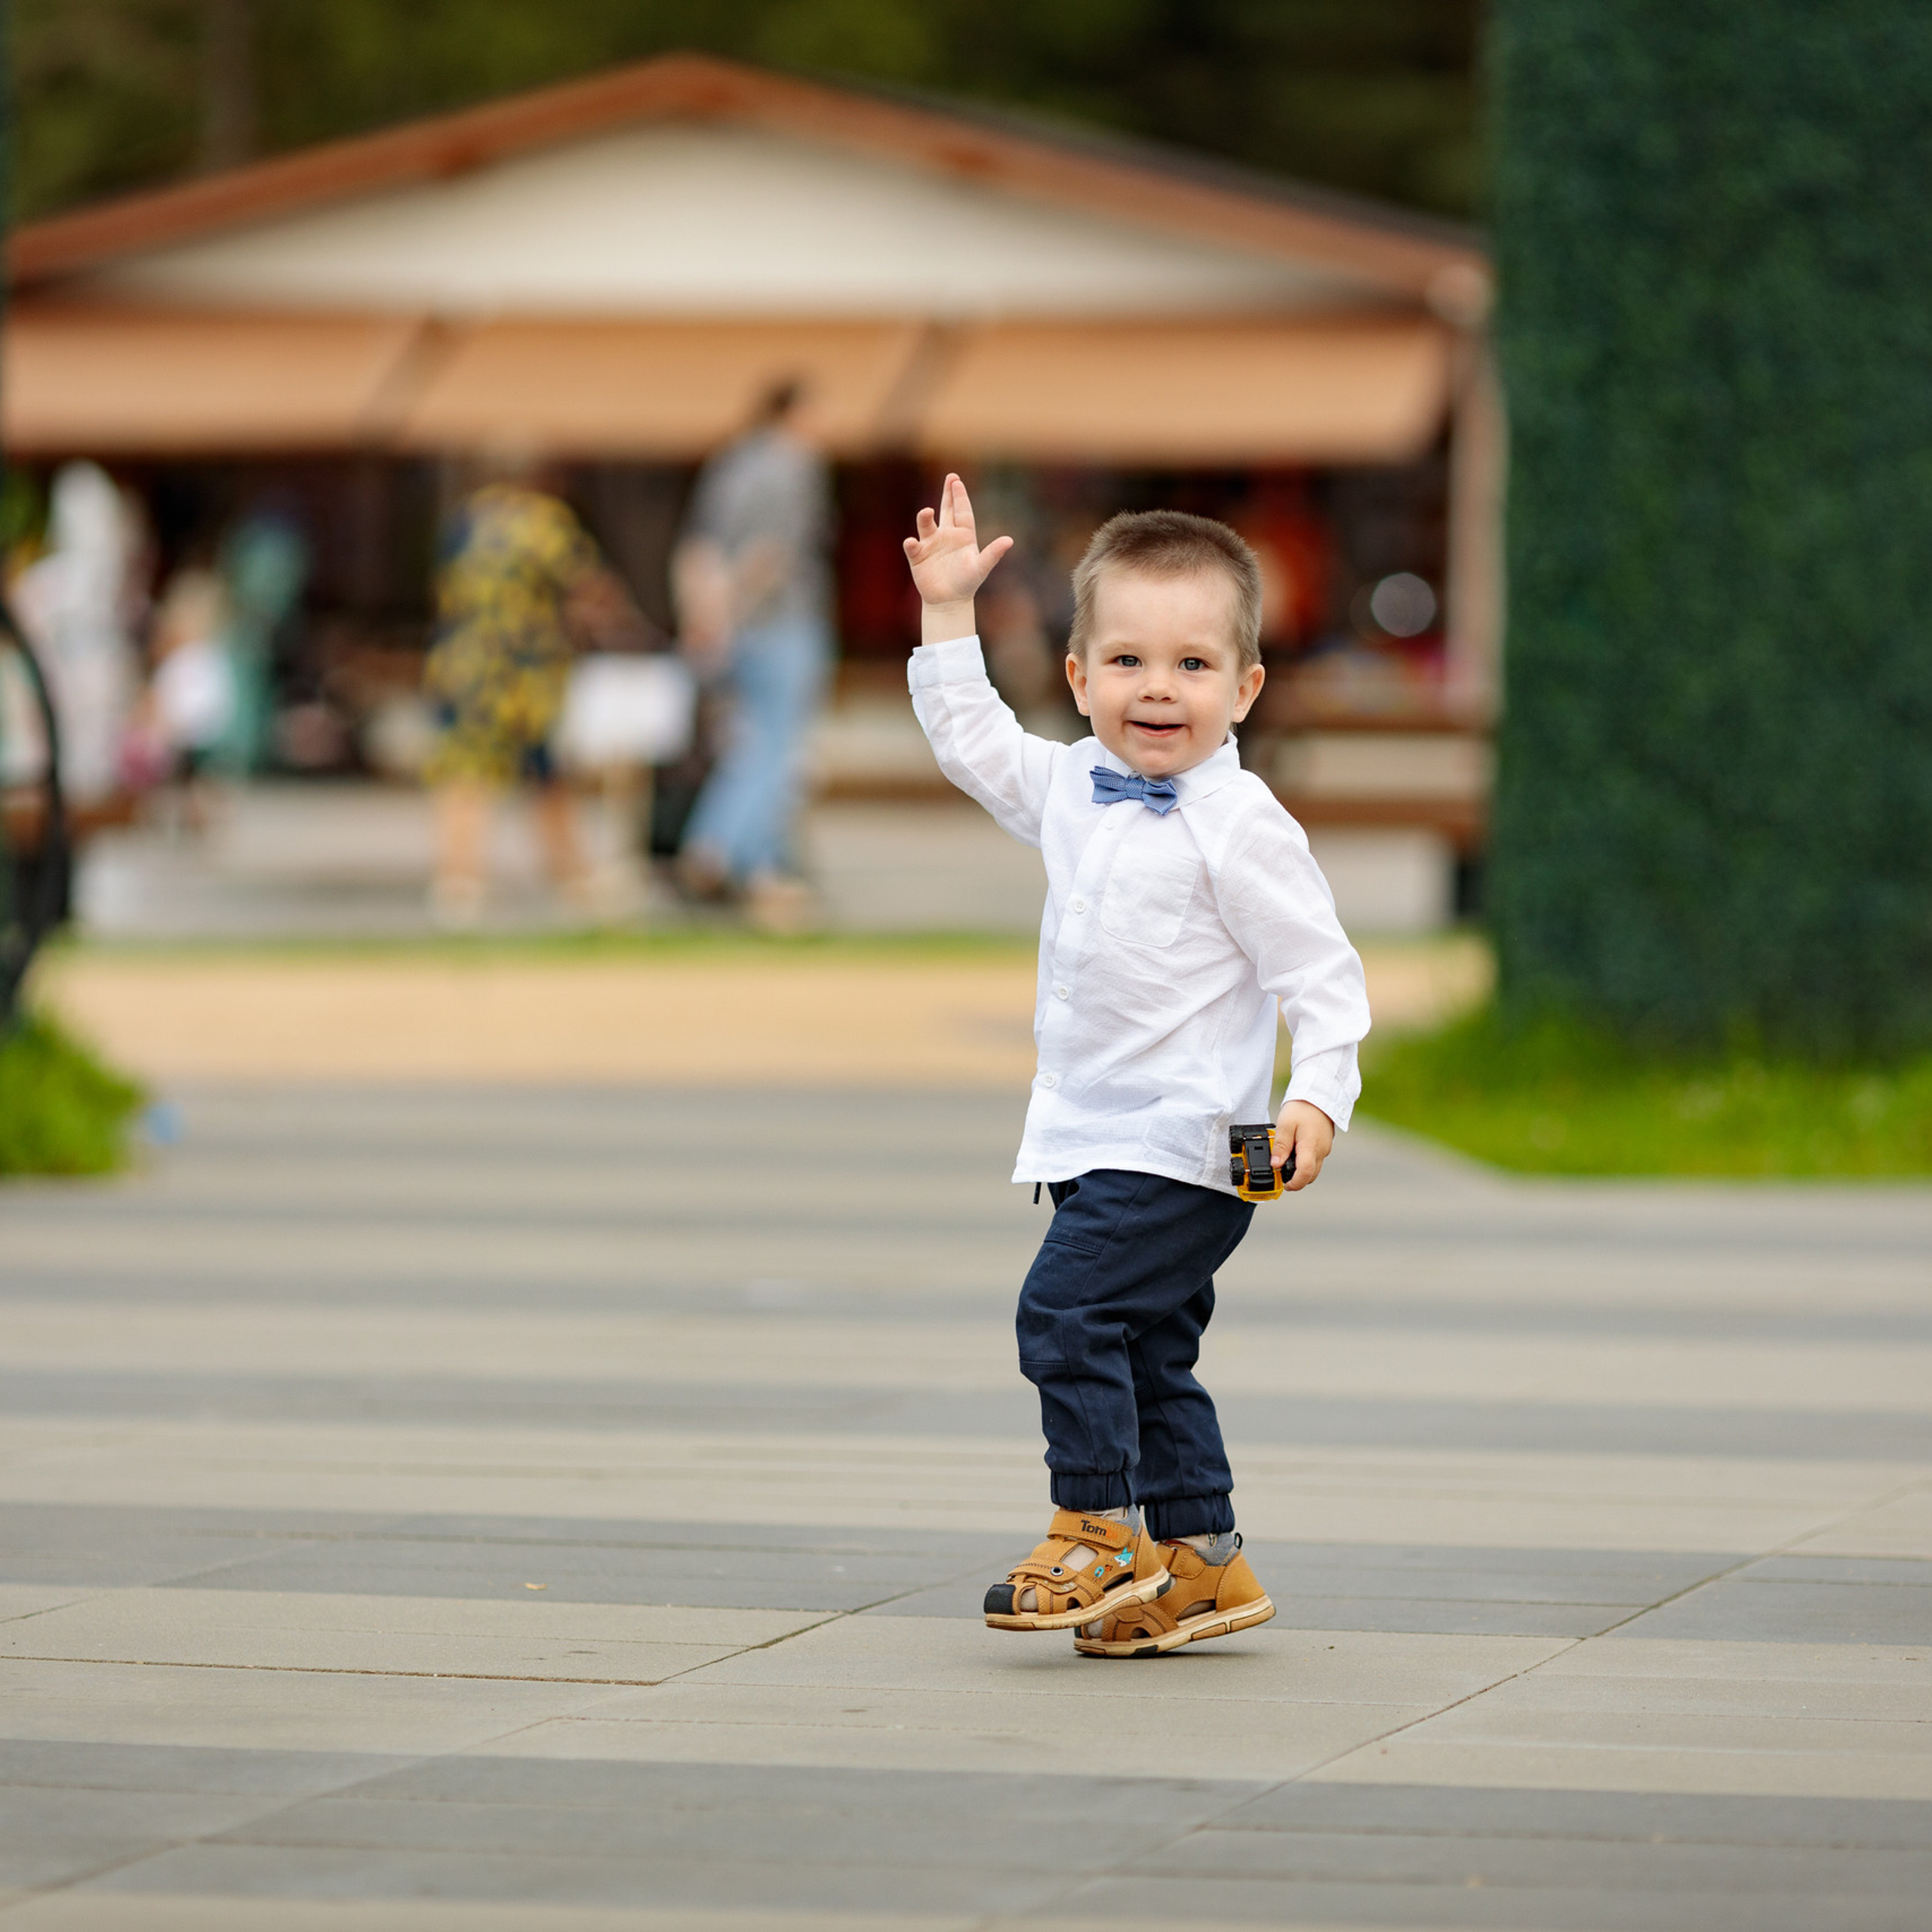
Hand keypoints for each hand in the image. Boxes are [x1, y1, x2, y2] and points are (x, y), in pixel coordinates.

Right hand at [903, 474, 1012, 642]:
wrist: (949, 602)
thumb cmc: (967, 583)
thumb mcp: (981, 567)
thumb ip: (993, 553)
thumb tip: (1009, 540)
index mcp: (963, 535)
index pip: (963, 512)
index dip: (960, 497)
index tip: (956, 481)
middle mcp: (947, 535)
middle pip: (947, 510)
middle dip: (947, 494)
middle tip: (951, 477)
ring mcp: (931, 544)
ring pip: (926, 525)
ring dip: (925, 518)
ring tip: (927, 512)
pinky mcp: (918, 556)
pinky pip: (913, 546)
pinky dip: (911, 544)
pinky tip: (913, 542)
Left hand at [1274, 1099, 1333, 1191]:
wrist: (1319, 1094)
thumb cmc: (1302, 1107)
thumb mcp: (1285, 1124)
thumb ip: (1280, 1146)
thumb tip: (1275, 1165)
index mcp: (1311, 1147)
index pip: (1305, 1174)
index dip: (1294, 1184)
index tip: (1285, 1185)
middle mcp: (1321, 1151)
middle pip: (1310, 1175)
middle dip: (1297, 1179)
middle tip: (1282, 1174)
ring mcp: (1325, 1148)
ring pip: (1314, 1168)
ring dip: (1302, 1170)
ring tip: (1286, 1160)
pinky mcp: (1325, 1144)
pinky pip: (1316, 1159)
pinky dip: (1306, 1161)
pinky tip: (1295, 1152)